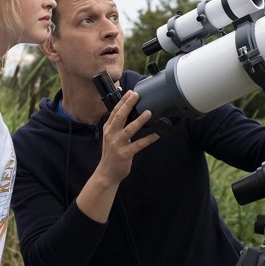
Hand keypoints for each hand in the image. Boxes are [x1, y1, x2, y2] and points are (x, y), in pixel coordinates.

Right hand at [76, 90, 159, 222]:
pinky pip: (139, 145)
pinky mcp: (125, 154)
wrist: (107, 172)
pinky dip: (149, 139)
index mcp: (108, 128)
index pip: (115, 112)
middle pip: (120, 117)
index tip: (130, 92)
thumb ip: (117, 125)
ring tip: (148, 112)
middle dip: (128, 105)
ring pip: (129, 130)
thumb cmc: (111, 153)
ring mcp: (117, 144)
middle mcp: (111, 134)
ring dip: (139, 121)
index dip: (123, 101)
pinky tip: (157, 134)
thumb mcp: (110, 137)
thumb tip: (129, 112)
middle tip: (136, 95)